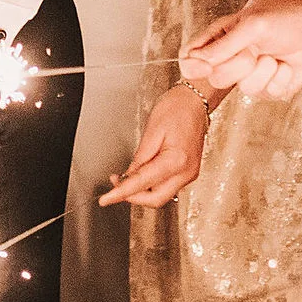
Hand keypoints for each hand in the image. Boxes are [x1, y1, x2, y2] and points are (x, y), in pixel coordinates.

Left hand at [102, 82, 210, 208]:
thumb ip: (140, 157)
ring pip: (161, 195)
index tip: (106, 199)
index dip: (121, 193)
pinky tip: (141, 174)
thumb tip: (128, 176)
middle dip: (133, 197)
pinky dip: (151, 185)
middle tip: (115, 186)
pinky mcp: (188, 172)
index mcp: (176, 161)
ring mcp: (189, 174)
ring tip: (126, 178)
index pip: (142, 184)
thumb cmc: (177, 109)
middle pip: (155, 199)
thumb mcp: (152, 130)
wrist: (195, 102)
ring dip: (142, 191)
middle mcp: (186, 172)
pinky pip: (167, 186)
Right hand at [182, 0, 301, 98]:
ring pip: (244, 89)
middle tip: (254, 53)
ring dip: (264, 72)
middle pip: (216, 78)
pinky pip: (267, 94)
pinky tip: (288, 66)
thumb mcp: (251, 27)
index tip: (206, 65)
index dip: (194, 66)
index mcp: (221, 39)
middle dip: (238, 66)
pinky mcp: (270, 88)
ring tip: (276, 57)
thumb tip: (196, 61)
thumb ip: (223, 45)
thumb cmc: (287, 20)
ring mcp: (251, 75)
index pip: (191, 58)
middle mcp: (232, 59)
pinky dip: (280, 79)